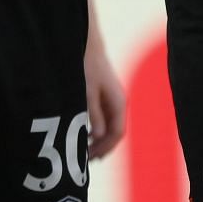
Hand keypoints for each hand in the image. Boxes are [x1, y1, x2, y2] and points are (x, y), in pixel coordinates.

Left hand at [86, 39, 127, 160]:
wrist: (86, 42)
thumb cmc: (86, 64)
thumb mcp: (86, 91)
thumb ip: (92, 113)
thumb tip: (97, 135)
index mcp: (119, 103)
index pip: (117, 133)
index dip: (105, 147)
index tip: (92, 158)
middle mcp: (118, 102)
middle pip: (114, 131)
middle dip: (102, 146)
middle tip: (86, 159)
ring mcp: (111, 98)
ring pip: (108, 124)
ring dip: (98, 137)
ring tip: (84, 149)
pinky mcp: (102, 93)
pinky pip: (102, 115)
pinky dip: (95, 126)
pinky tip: (83, 132)